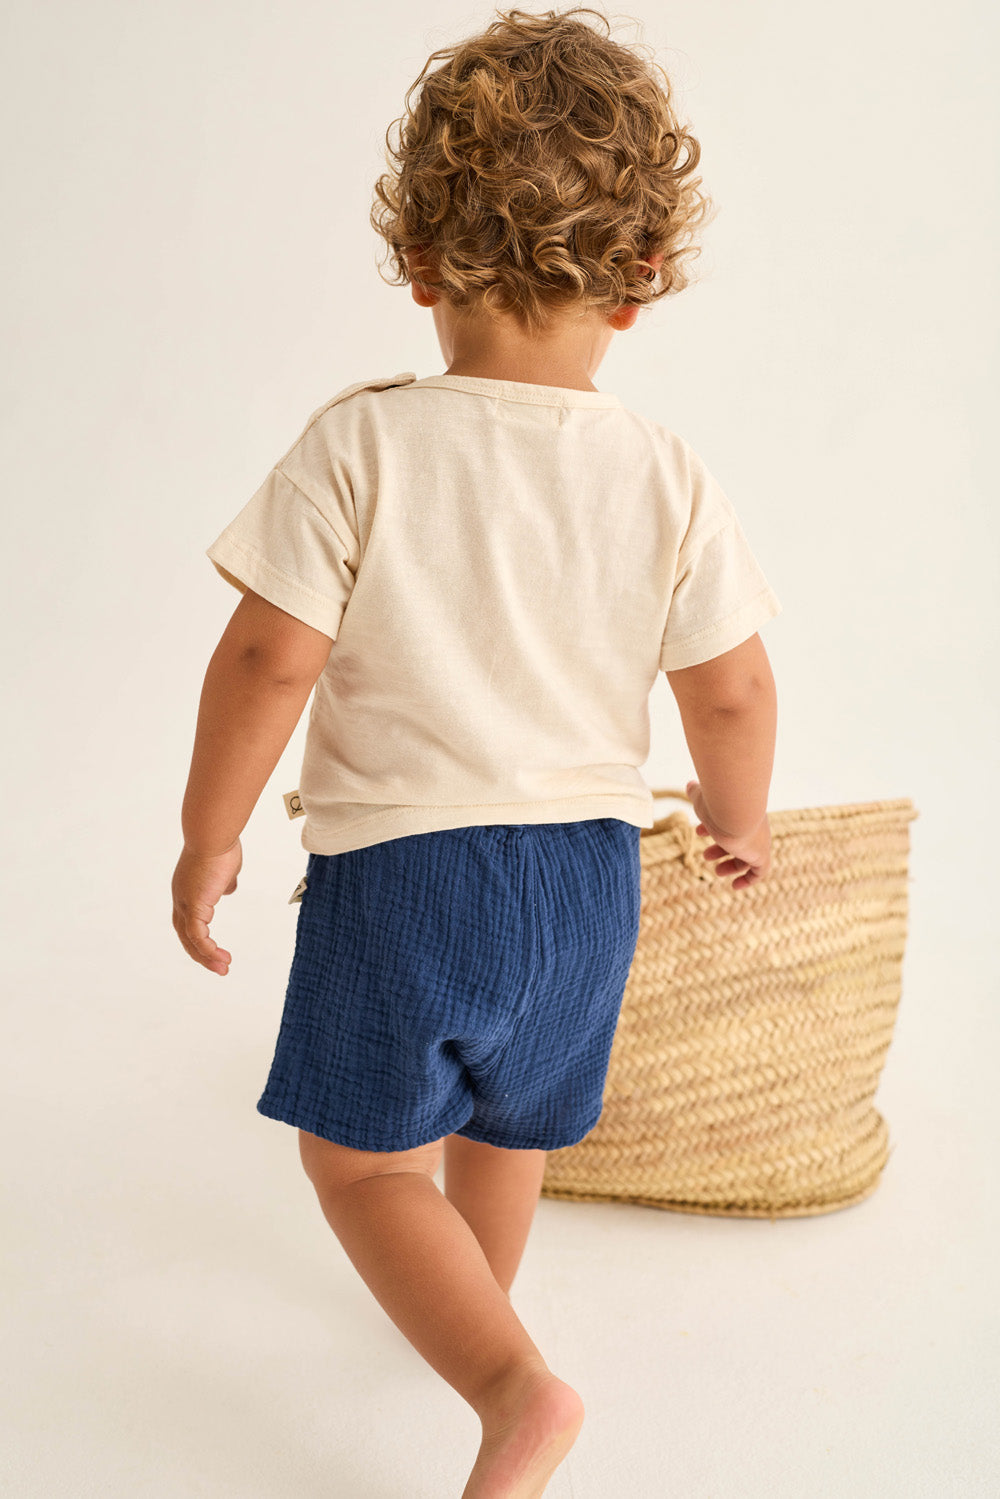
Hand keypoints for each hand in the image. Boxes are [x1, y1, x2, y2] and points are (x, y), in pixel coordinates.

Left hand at [171, 839, 241, 974]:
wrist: (213, 834)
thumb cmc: (220, 844)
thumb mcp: (225, 868)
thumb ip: (224, 881)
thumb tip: (227, 889)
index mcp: (186, 889)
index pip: (188, 920)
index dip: (200, 936)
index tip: (215, 948)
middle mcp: (181, 898)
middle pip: (185, 935)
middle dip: (201, 953)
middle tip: (218, 967)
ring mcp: (185, 902)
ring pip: (191, 939)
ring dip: (206, 956)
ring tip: (223, 968)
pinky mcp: (193, 905)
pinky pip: (198, 935)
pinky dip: (207, 949)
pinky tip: (220, 957)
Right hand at [685, 781, 770, 889]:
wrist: (735, 810)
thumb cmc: (717, 802)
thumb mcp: (702, 798)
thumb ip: (696, 792)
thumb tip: (690, 785)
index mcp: (740, 812)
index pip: (729, 822)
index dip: (712, 827)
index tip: (698, 831)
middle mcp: (752, 826)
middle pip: (741, 840)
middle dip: (721, 849)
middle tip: (706, 855)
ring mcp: (758, 841)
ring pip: (749, 857)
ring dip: (732, 865)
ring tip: (717, 871)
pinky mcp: (761, 855)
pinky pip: (759, 872)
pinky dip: (748, 880)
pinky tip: (735, 886)